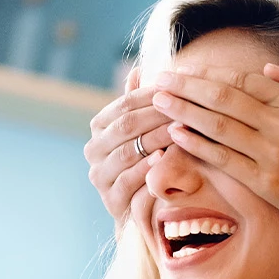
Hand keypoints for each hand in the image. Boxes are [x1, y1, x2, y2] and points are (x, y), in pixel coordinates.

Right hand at [83, 69, 175, 226]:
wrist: (143, 210)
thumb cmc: (149, 160)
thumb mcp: (146, 130)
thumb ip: (140, 104)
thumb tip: (139, 69)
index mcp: (99, 128)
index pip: (124, 104)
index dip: (151, 95)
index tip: (179, 88)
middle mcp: (94, 150)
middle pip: (125, 126)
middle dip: (156, 116)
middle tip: (184, 109)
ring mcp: (100, 176)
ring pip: (126, 152)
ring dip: (155, 140)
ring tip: (179, 132)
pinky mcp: (110, 200)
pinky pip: (128, 181)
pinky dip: (147, 169)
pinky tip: (164, 159)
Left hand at [153, 63, 278, 238]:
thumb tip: (267, 68)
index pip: (244, 80)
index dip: (210, 73)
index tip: (185, 70)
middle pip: (224, 97)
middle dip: (187, 86)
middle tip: (159, 79)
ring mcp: (273, 154)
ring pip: (218, 125)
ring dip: (184, 110)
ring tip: (159, 101)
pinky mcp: (265, 182)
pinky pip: (223, 158)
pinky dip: (197, 144)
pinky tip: (176, 134)